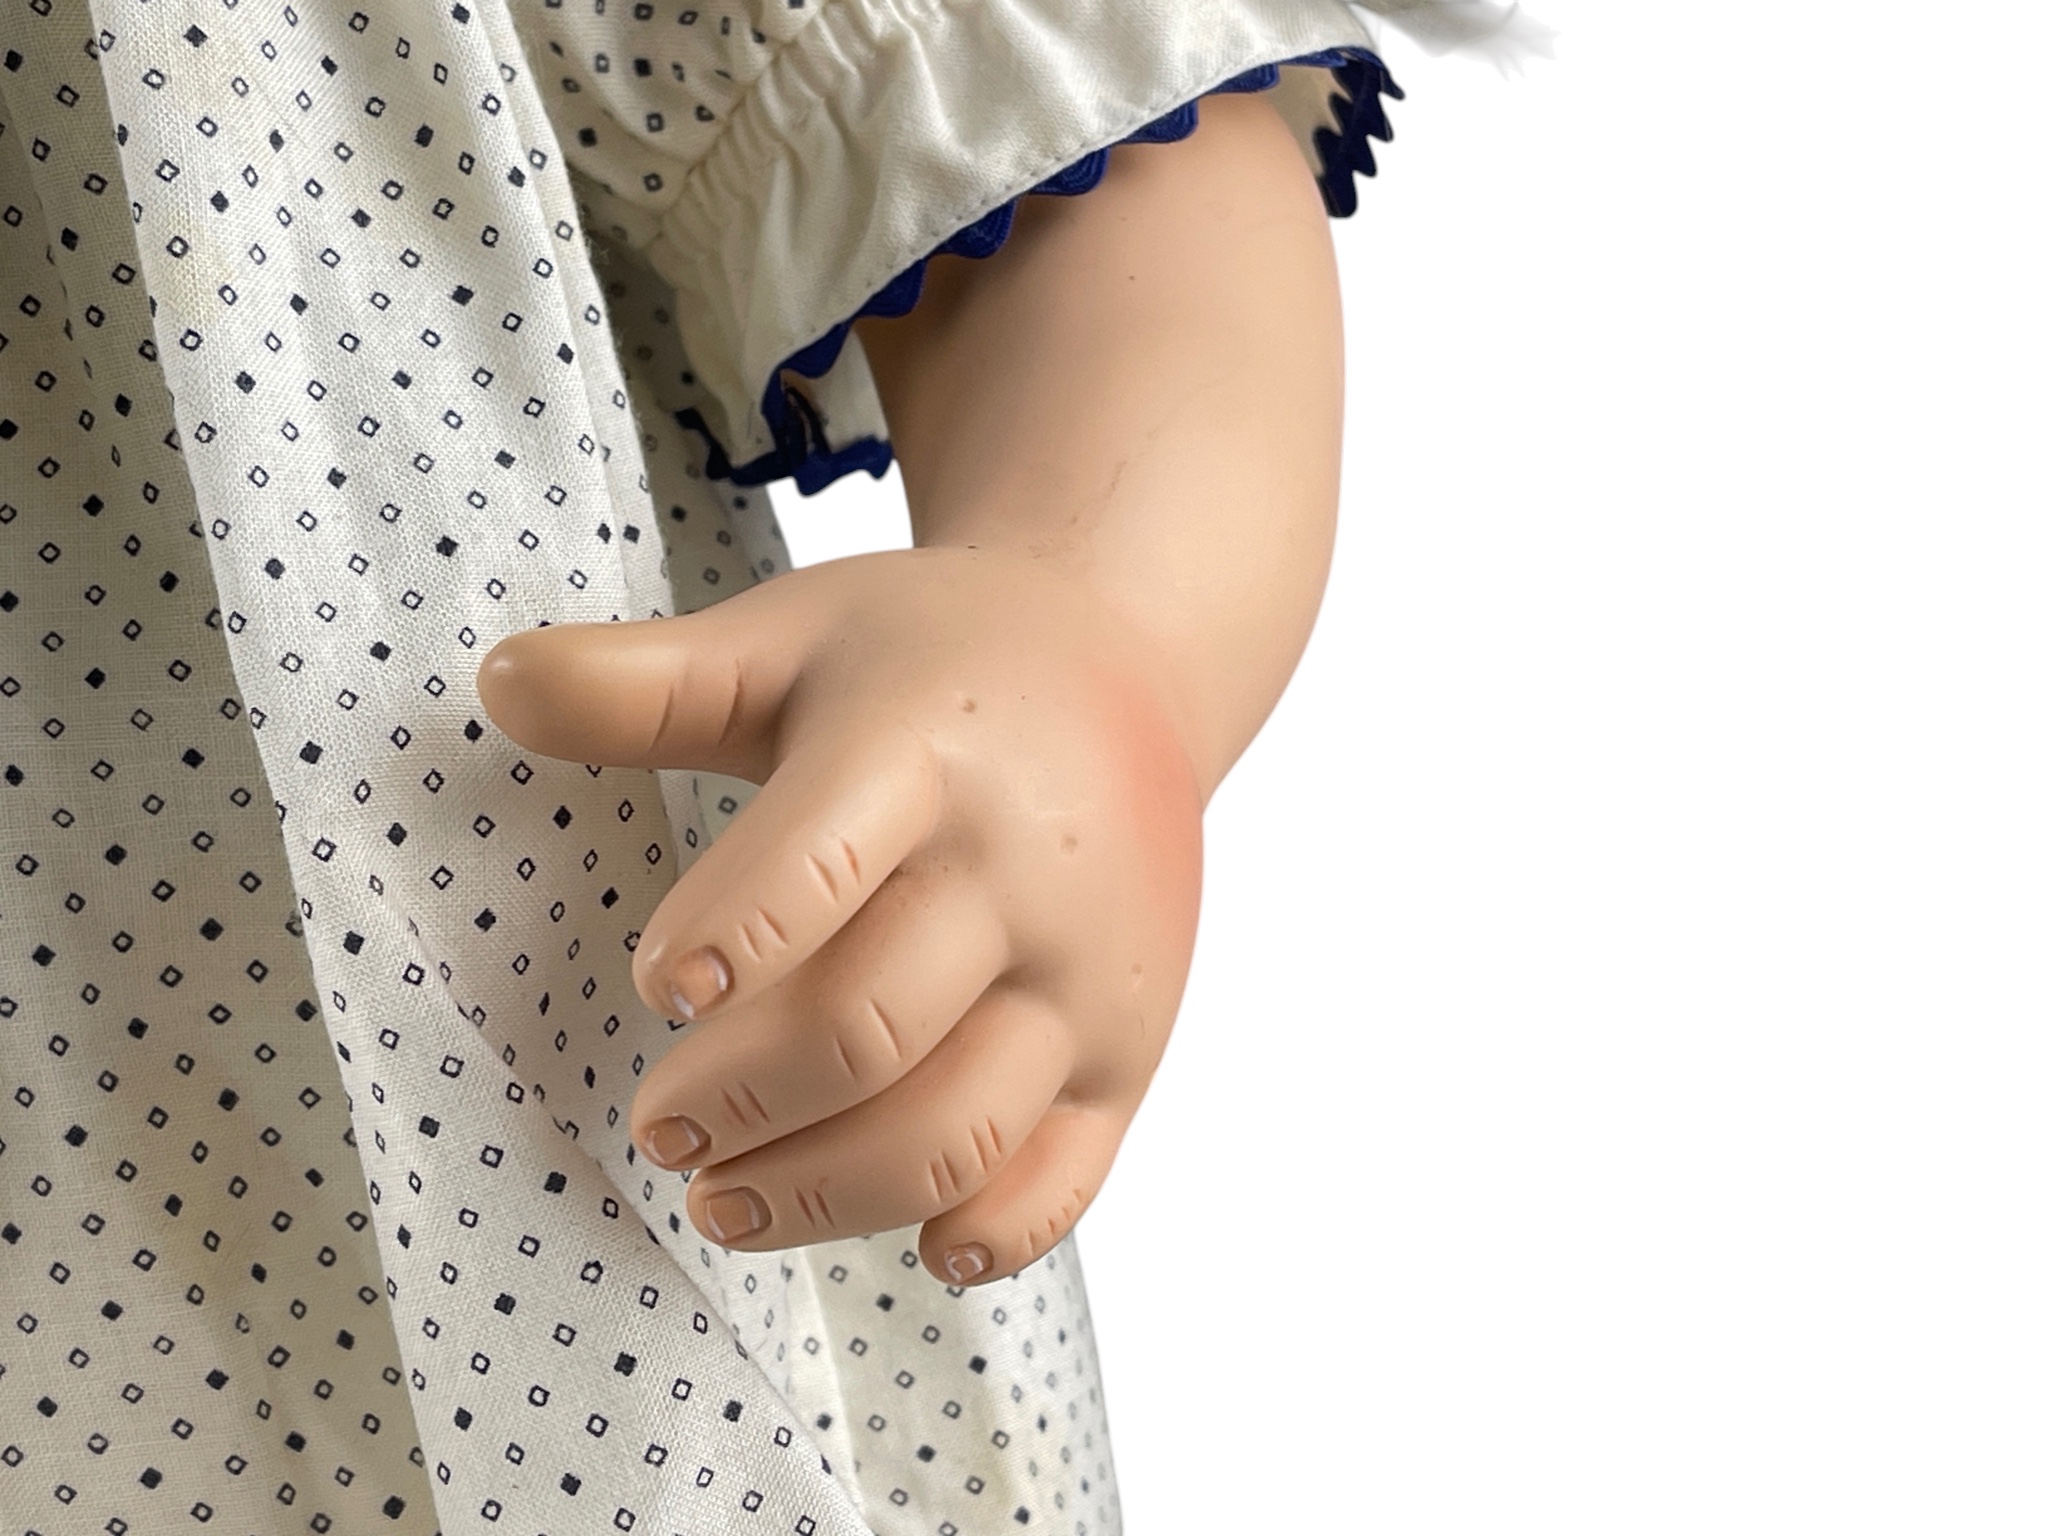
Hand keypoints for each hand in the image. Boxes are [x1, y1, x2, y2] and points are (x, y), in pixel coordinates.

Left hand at [475, 545, 1203, 1284]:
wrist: (1131, 674)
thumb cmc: (934, 662)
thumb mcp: (796, 637)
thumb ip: (649, 682)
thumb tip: (495, 682)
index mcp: (926, 749)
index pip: (818, 861)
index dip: (726, 938)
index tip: (655, 985)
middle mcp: (1022, 870)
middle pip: (866, 1028)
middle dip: (735, 1100)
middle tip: (657, 1128)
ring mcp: (1088, 971)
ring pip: (954, 1129)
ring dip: (822, 1194)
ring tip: (726, 1200)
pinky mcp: (1133, 1046)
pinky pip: (1066, 1178)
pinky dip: (987, 1231)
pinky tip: (919, 1239)